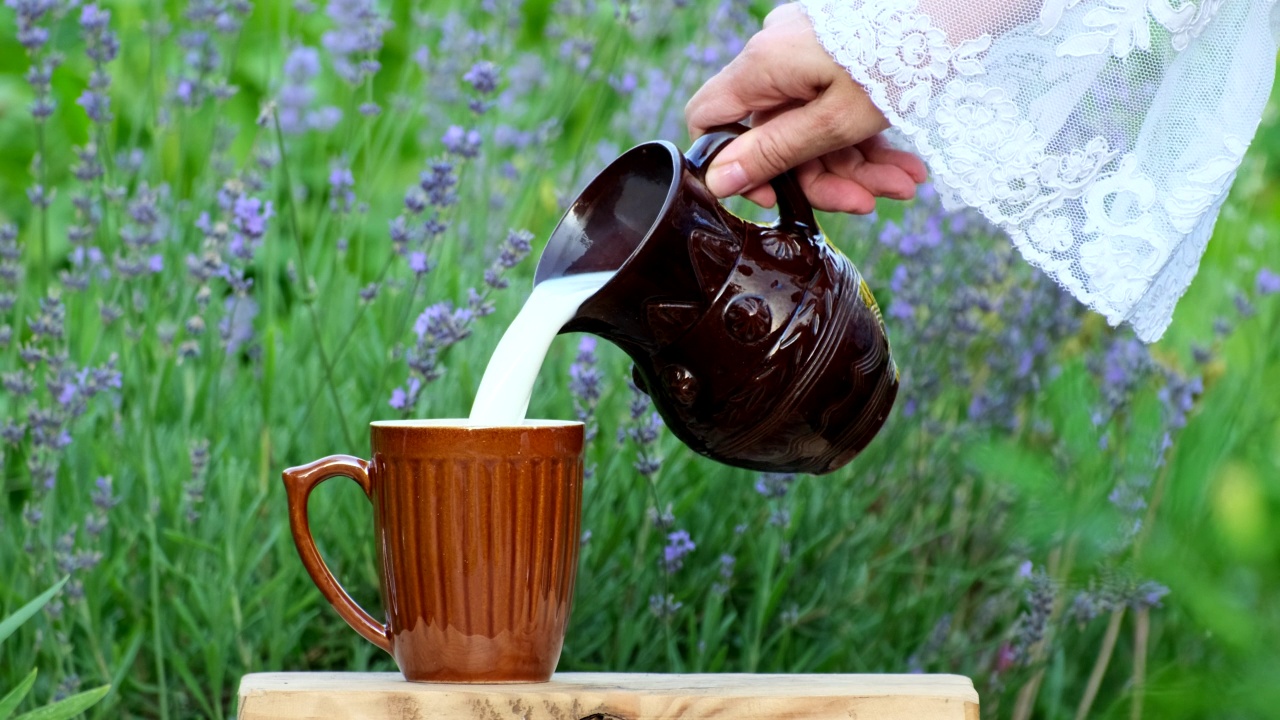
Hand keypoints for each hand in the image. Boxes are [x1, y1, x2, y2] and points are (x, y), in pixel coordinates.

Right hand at [684, 3, 926, 213]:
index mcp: (763, 66)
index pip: (711, 118)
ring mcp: (809, 54)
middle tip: (867, 203)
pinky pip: (837, 108)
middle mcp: (778, 56)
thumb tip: (716, 181)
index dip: (733, 164)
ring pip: (815, 128)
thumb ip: (775, 154)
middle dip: (826, 176)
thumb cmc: (902, 55)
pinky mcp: (838, 57)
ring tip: (904, 187)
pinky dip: (867, 139)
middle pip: (779, 135)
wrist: (959, 5)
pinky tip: (905, 166)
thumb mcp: (837, 120)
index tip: (773, 196)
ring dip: (859, 166)